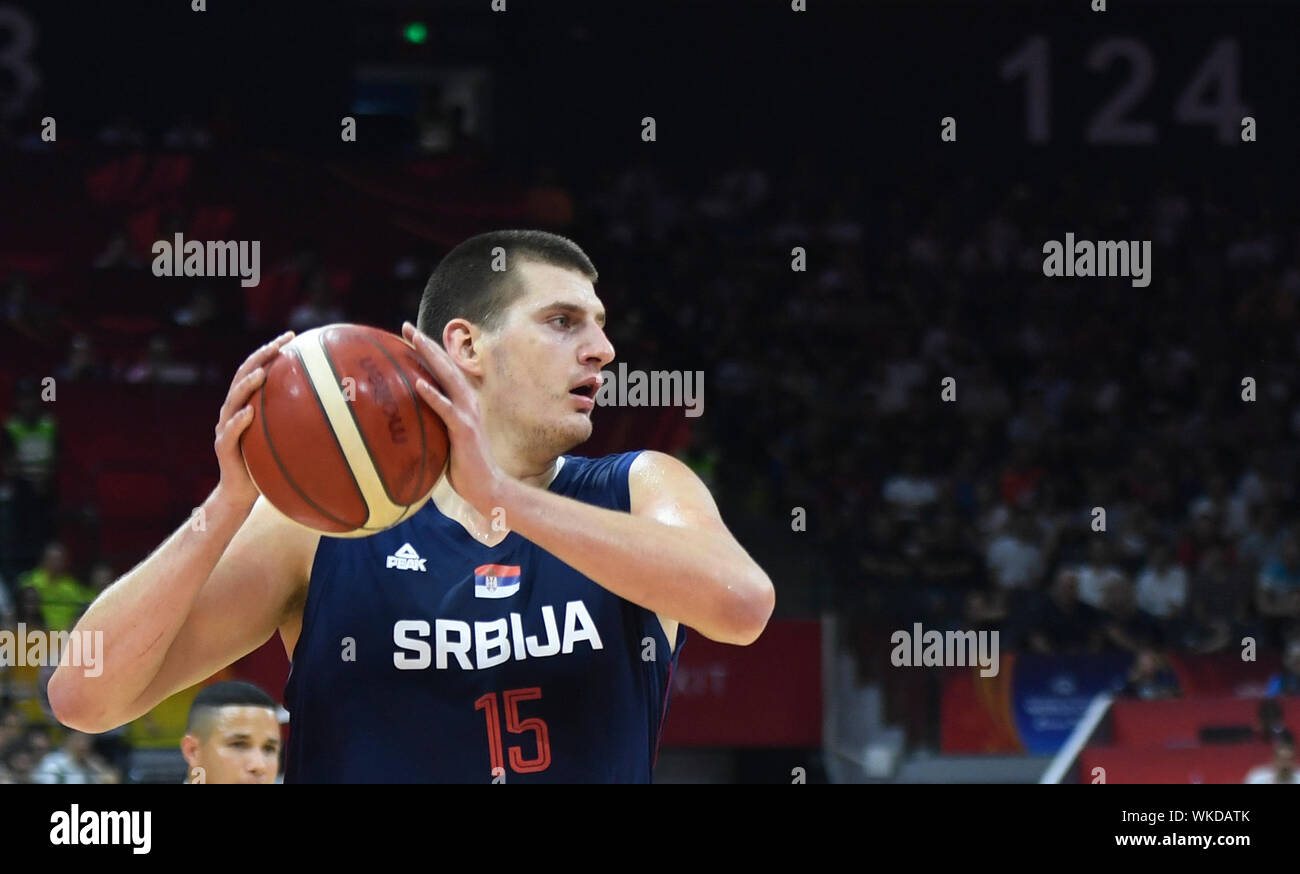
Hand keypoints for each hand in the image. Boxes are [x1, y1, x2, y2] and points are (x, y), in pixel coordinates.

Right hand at [214, 331, 294, 508]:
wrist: (242, 492)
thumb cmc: (269, 464)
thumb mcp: (288, 437)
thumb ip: (302, 420)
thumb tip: (342, 409)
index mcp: (248, 403)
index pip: (258, 369)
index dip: (271, 350)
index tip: (292, 335)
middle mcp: (233, 410)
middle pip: (243, 375)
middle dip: (260, 357)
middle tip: (278, 345)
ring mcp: (225, 427)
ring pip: (233, 400)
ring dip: (246, 384)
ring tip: (261, 373)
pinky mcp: (222, 447)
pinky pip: (229, 433)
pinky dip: (237, 422)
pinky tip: (247, 414)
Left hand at [401, 321, 504, 513]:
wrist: (485, 486)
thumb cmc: (463, 466)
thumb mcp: (446, 438)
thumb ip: (433, 422)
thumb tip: (408, 419)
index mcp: (463, 401)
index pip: (444, 370)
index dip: (428, 350)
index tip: (409, 334)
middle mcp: (468, 401)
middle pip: (445, 365)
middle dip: (426, 344)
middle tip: (406, 327)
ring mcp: (467, 413)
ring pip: (447, 378)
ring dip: (430, 357)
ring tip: (414, 340)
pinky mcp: (464, 429)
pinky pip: (446, 409)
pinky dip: (433, 395)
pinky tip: (419, 384)